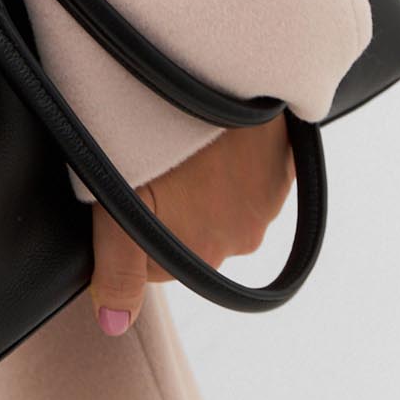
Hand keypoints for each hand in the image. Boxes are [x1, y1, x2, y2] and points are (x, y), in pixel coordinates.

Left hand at [89, 109, 294, 336]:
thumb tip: (115, 327)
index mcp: (189, 255)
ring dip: (210, 184)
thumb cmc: (147, 130)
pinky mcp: (285, 169)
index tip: (126, 190)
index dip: (133, 225)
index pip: (152, 263)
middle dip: (175, 208)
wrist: (208, 73)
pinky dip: (241, 161)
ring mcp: (264, 206)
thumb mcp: (114, 194)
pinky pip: (259, 177)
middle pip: (192, 237)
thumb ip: (117, 267)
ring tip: (186, 140)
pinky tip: (218, 132)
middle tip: (155, 158)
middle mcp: (235, 242)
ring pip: (226, 206)